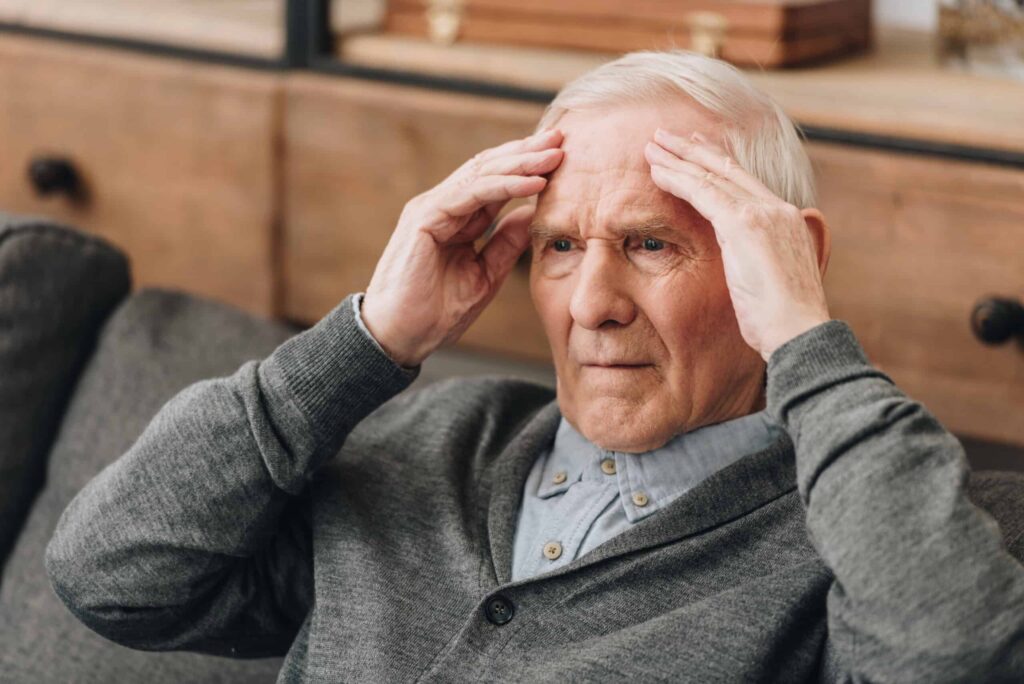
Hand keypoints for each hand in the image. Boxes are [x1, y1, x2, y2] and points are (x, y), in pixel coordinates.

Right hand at [362, 129, 564, 366]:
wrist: (400, 337)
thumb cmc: (436, 312)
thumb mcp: (485, 275)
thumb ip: (506, 244)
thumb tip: (532, 214)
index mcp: (457, 218)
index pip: (495, 182)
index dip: (527, 168)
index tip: (562, 159)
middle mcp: (443, 206)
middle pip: (489, 168)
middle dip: (527, 152)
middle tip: (562, 138)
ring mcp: (431, 208)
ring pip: (481, 173)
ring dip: (520, 162)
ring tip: (554, 155)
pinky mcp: (424, 218)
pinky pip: (471, 194)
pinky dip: (504, 186)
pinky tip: (533, 183)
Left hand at [644, 128, 830, 362]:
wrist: (800, 333)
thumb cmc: (785, 325)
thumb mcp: (778, 287)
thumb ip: (766, 267)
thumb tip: (757, 270)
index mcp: (789, 222)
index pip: (746, 183)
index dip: (717, 165)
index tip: (696, 152)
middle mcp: (778, 210)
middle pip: (728, 170)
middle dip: (694, 150)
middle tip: (667, 136)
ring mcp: (763, 214)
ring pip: (711, 175)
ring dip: (678, 159)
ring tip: (651, 146)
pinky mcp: (744, 224)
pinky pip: (702, 192)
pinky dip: (677, 179)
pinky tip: (656, 172)